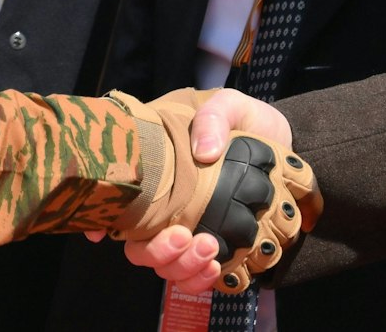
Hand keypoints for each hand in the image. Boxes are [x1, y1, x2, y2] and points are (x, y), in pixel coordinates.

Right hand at [102, 89, 305, 293]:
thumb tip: (203, 152)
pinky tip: (216, 267)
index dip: (99, 220)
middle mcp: (165, 207)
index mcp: (157, 172)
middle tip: (186, 236)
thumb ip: (214, 118)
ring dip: (182, 267)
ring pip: (167, 267)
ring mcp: (189, 229)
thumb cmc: (249, 121)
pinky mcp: (216, 248)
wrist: (286, 146)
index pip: (118, 199)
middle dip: (158, 252)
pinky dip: (200, 280)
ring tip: (210, 250)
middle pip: (140, 247)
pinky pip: (196, 277)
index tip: (100, 233)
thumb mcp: (231, 105)